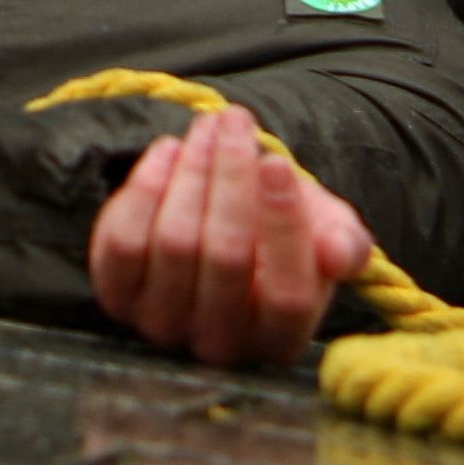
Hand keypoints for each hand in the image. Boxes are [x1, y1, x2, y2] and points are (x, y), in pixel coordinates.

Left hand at [88, 103, 370, 367]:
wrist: (226, 229)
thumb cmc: (283, 231)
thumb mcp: (328, 232)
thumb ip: (345, 244)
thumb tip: (339, 252)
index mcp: (283, 339)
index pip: (287, 294)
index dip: (283, 224)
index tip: (276, 161)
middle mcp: (222, 345)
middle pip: (226, 256)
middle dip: (230, 175)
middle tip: (235, 119)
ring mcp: (165, 325)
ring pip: (174, 242)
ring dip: (191, 171)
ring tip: (207, 128)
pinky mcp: (118, 298)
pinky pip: (123, 241)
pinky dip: (145, 187)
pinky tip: (168, 152)